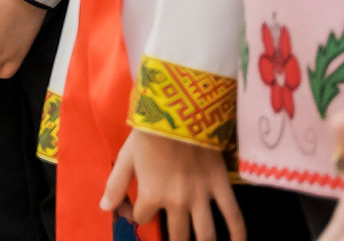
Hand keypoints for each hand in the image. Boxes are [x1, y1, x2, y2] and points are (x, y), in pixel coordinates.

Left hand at [101, 128, 241, 240]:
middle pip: (177, 234)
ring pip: (205, 234)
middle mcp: (177, 203)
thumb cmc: (149, 134)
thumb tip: (105, 209)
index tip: (134, 207)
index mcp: (152, 196)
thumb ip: (114, 185)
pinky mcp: (220, 186)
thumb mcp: (126, 158)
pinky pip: (233, 215)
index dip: (135, 214)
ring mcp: (202, 197)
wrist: (179, 114)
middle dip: (173, 240)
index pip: (142, 218)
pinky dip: (238, 234)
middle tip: (172, 238)